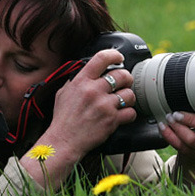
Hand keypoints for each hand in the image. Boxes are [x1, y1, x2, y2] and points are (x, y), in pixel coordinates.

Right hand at [22, 49, 136, 188]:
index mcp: (82, 81)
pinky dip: (129, 114)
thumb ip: (77, 80)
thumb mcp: (64, 93)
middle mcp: (94, 91)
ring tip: (122, 101)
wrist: (64, 140)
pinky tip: (122, 115)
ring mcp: (104, 106)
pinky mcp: (112, 120)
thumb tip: (89, 72)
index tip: (119, 57)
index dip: (114, 55)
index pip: (102, 58)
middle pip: (122, 75)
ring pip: (129, 94)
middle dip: (126, 78)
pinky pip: (131, 112)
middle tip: (124, 83)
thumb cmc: (63, 118)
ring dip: (128, 97)